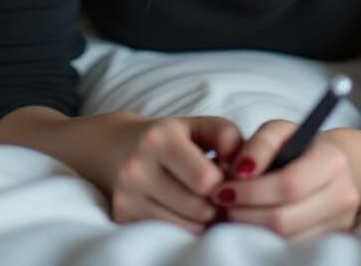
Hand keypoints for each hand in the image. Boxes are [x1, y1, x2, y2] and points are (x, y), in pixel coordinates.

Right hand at [105, 115, 244, 234]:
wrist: (119, 146)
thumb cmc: (174, 137)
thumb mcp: (201, 125)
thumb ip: (227, 137)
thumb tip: (241, 168)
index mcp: (160, 138)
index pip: (206, 179)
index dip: (225, 181)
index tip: (225, 174)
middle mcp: (137, 166)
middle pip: (198, 208)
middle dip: (216, 203)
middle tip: (218, 193)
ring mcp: (127, 194)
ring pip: (186, 227)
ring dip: (203, 219)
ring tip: (203, 200)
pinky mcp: (122, 216)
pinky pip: (169, 235)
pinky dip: (185, 227)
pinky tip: (185, 210)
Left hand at [208, 119, 360, 240]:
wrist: (336, 166)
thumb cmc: (300, 145)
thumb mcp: (280, 131)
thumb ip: (260, 144)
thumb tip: (241, 171)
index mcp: (332, 161)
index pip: (289, 185)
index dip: (251, 191)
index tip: (222, 189)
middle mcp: (343, 195)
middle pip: (284, 220)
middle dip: (244, 214)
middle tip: (222, 204)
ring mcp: (340, 224)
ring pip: (285, 240)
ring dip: (249, 229)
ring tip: (232, 212)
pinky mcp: (331, 241)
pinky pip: (290, 248)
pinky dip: (264, 239)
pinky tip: (250, 223)